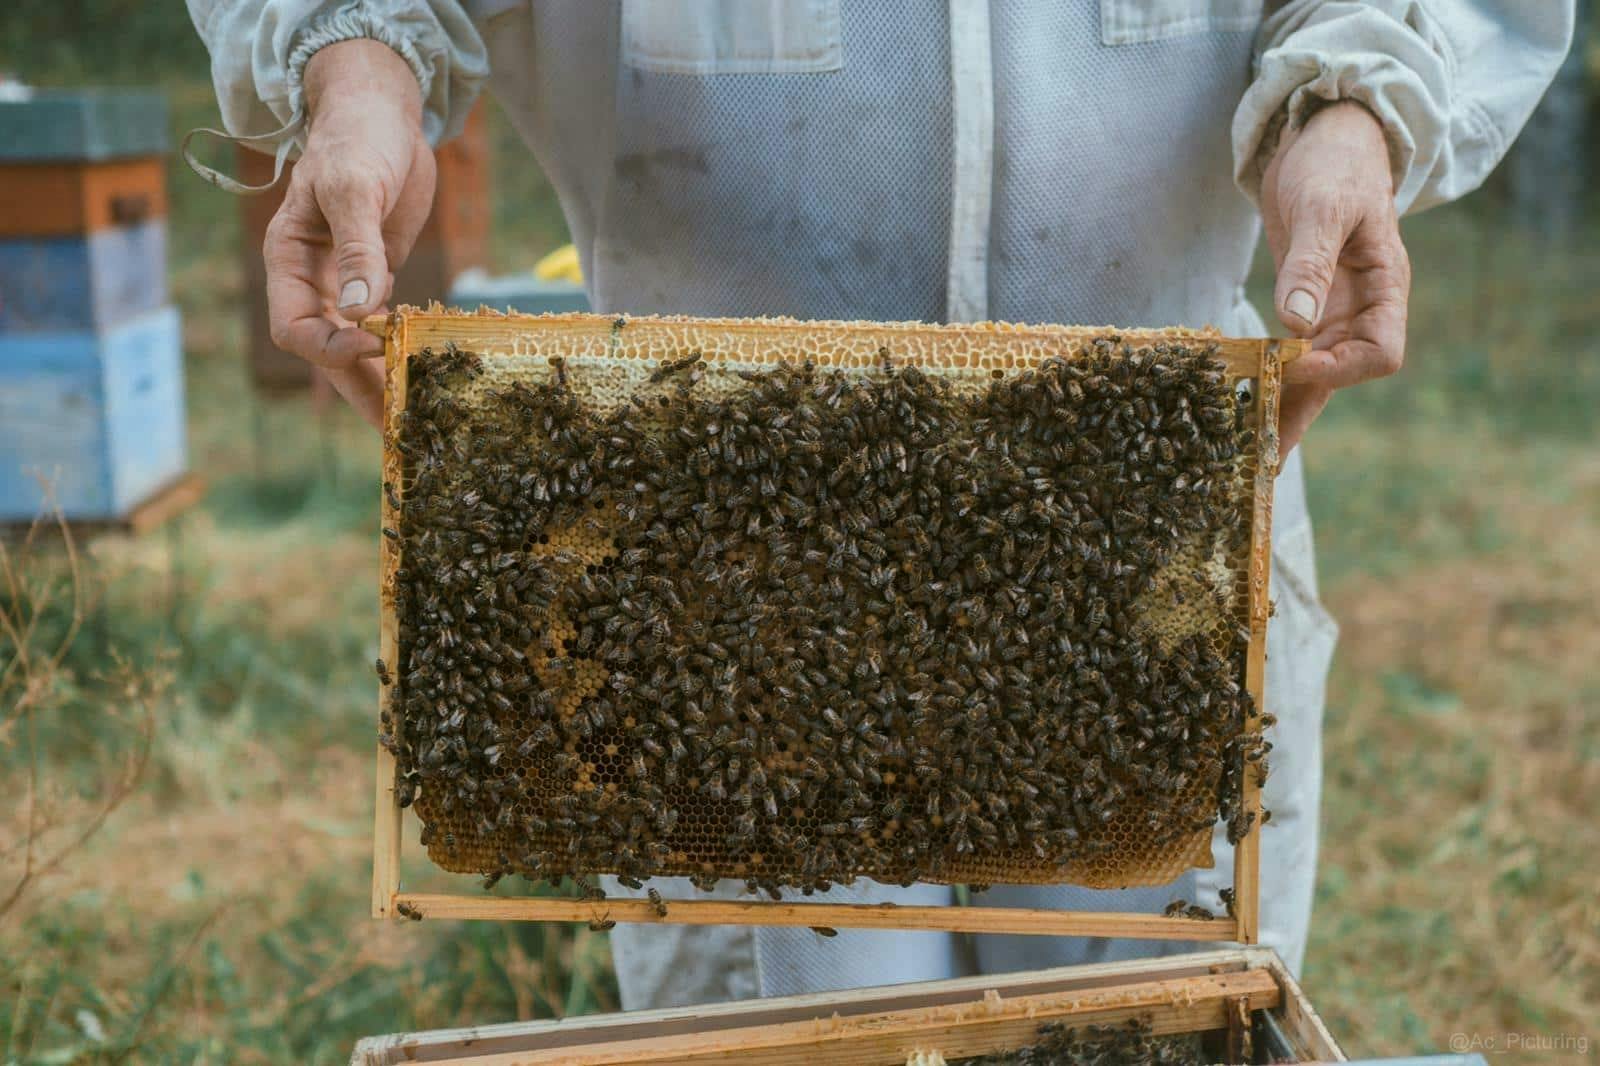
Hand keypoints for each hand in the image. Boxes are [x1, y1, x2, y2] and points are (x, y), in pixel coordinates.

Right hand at [264, 39, 435, 426]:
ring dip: (384, 383)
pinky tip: (430, 378)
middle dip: (360, 389)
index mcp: (290, 261)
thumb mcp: (355, 186)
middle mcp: (314, 282)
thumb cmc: (358, 139)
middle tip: (399, 427)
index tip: (374, 343)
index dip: (329, 346)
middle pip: (328, 352)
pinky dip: (403, 353)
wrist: (381, 115)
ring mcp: (346, 286)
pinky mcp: (380, 282)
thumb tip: (361, 310)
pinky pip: (385, 329)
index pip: (295, 327)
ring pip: (357, 349)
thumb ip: (359, 247)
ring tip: (417, 422)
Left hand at [1260, 101, 1410, 452]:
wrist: (1324, 138)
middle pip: (1340, 376)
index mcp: (1384, 286)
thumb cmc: (1335, 163)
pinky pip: (1288, 353)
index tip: (1293, 362)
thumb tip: (1296, 323)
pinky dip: (1268, 379)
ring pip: (1311, 374)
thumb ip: (1309, 262)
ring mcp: (1331, 310)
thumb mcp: (1322, 207)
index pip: (1379, 351)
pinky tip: (1241, 406)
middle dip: (1303, 410)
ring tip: (1248, 452)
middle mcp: (1361, 308)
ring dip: (1282, 407)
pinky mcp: (1300, 305)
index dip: (1339, 366)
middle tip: (1263, 455)